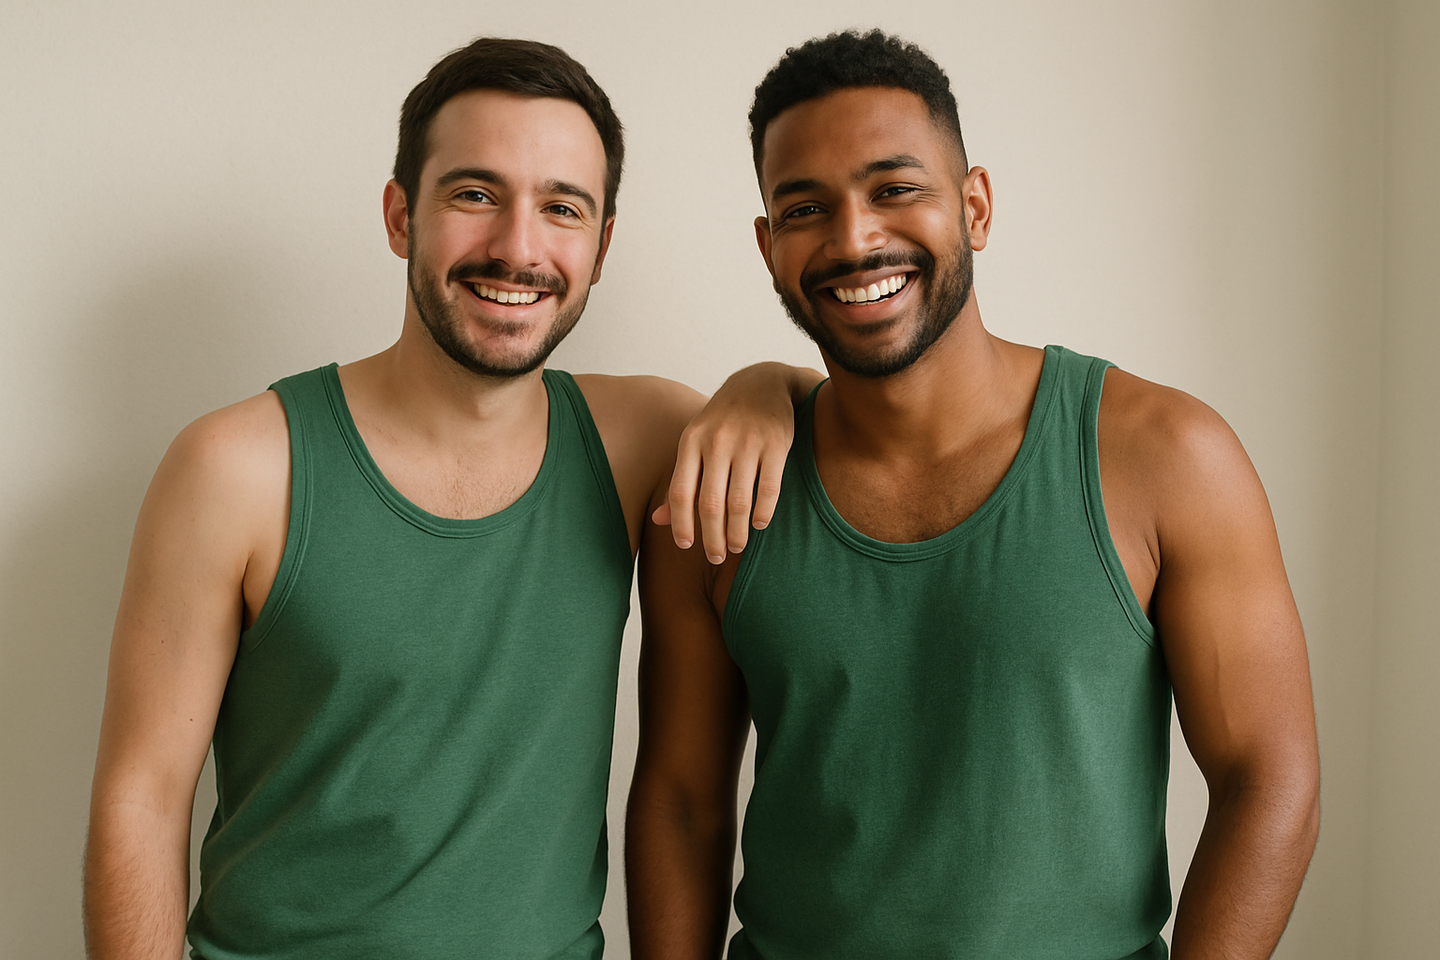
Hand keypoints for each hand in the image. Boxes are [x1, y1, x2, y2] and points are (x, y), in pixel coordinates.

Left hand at [653, 363, 819, 562]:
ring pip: (738, 501)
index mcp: (691, 441)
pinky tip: (759, 525)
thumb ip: (682, 479)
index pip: (680, 492)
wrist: (762, 382)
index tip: (686, 546)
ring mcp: (747, 442)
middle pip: (709, 503)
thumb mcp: (696, 441)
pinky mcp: (776, 444)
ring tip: (737, 546)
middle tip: (716, 556)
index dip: (680, 524)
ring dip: (737, 532)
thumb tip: (658, 520)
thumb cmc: (723, 420)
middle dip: (712, 537)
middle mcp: (717, 441)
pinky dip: (763, 512)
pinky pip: (768, 488)